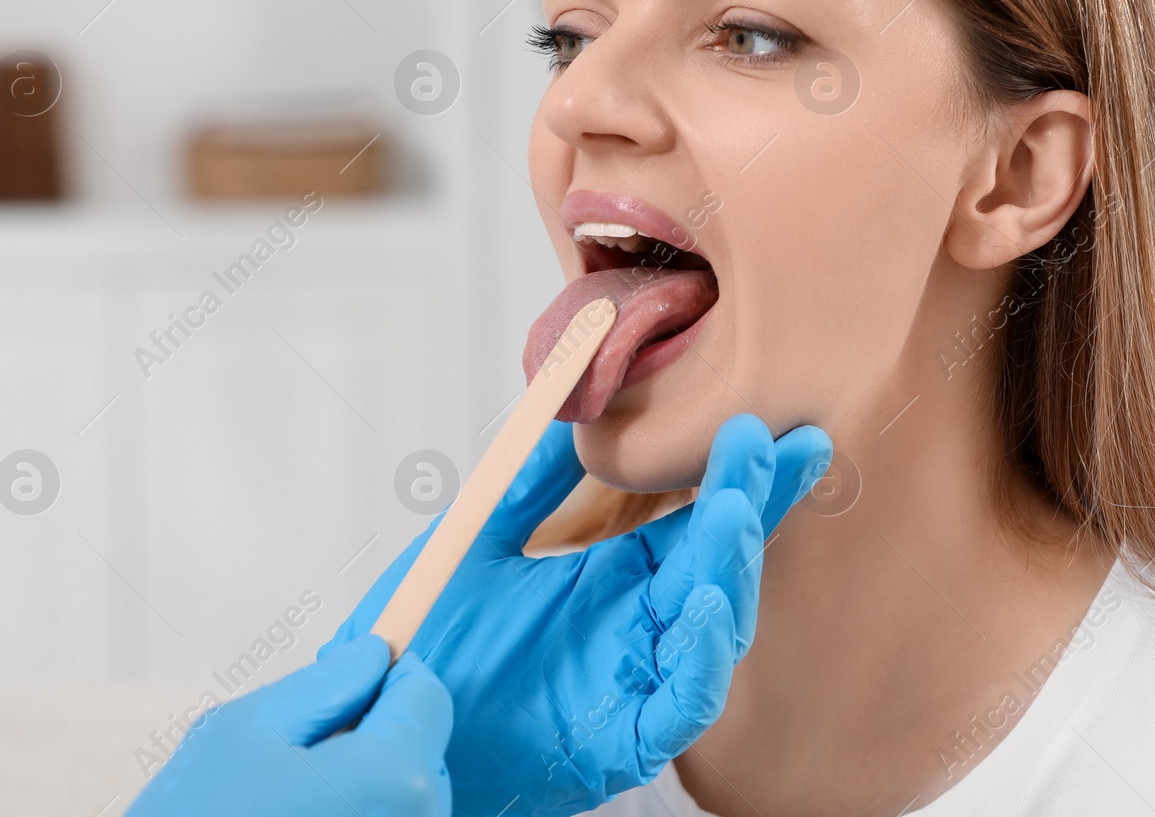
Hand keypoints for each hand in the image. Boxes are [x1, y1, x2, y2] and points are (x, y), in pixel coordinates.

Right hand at [126, 634, 452, 816]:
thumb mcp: (248, 731)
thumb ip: (325, 686)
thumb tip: (372, 656)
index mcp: (394, 777)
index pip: (426, 697)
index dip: (385, 678)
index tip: (344, 686)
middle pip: (420, 751)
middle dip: (372, 736)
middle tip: (299, 756)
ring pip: (406, 796)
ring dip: (365, 783)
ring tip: (293, 799)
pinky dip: (359, 815)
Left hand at [321, 413, 832, 816]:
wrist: (388, 728)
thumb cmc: (431, 649)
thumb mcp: (478, 546)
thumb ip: (529, 487)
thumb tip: (570, 413)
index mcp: (613, 578)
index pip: (694, 520)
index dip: (734, 476)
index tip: (766, 426)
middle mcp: (639, 626)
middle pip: (716, 561)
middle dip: (747, 501)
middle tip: (766, 443)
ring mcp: (637, 683)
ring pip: (713, 626)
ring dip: (729, 566)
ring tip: (733, 507)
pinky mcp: (625, 741)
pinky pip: (683, 703)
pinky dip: (703, 658)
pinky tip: (706, 606)